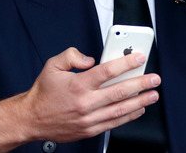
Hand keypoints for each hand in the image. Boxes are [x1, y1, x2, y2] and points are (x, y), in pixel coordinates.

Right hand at [18, 47, 160, 142]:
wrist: (31, 119)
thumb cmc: (43, 93)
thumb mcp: (52, 66)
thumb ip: (72, 56)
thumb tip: (90, 59)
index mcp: (78, 84)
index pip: (107, 71)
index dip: (126, 63)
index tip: (140, 58)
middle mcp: (85, 102)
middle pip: (119, 91)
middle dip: (140, 84)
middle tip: (154, 79)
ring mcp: (89, 118)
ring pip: (120, 109)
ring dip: (140, 102)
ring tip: (153, 94)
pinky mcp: (90, 130)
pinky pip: (114, 123)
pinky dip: (129, 116)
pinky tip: (138, 109)